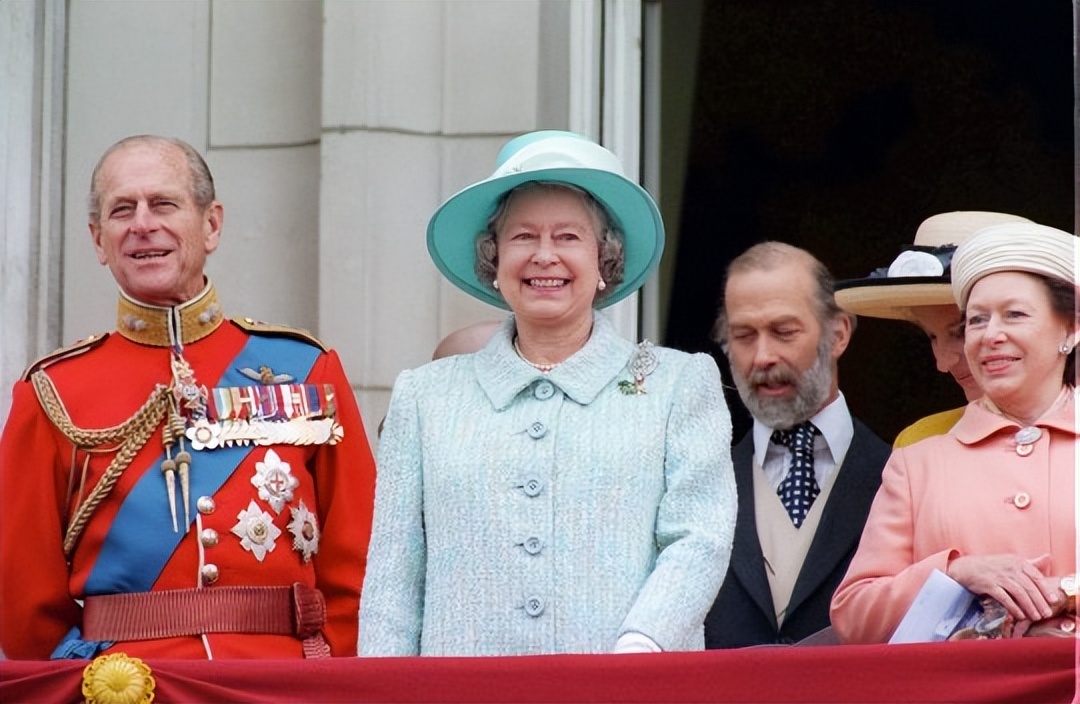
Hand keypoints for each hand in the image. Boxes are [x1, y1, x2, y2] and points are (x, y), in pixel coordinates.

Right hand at [947, 553, 1061, 622]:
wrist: (966, 567)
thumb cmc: (992, 566)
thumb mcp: (1011, 561)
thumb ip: (1030, 563)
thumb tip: (1048, 558)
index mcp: (1017, 561)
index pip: (1036, 576)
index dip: (1046, 590)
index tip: (1053, 601)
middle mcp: (1009, 567)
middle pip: (1029, 586)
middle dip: (1040, 602)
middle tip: (1046, 614)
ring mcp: (998, 576)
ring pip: (1019, 593)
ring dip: (1029, 606)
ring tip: (1035, 617)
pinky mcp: (988, 584)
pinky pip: (1004, 598)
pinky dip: (1013, 607)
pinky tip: (1020, 615)